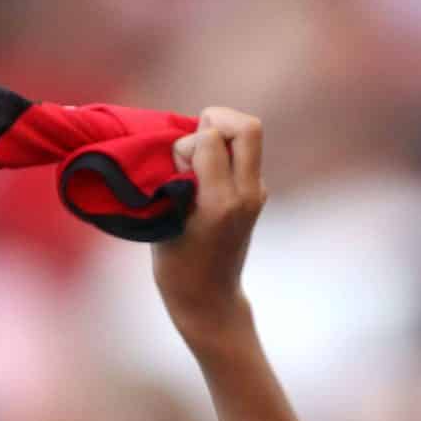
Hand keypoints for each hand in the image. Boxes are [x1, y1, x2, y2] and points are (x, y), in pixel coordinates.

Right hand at [152, 107, 266, 343]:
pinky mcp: (256, 194)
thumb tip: (179, 143)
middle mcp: (247, 194)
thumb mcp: (164, 221)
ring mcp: (256, 194)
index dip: (186, 144)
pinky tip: (204, 172)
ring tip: (197, 158)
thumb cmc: (177, 267)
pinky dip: (223, 150)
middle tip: (194, 143)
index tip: (175, 170)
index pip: (210, 140)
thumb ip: (175, 179)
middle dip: (216, 120)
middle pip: (248, 127)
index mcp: (222, 202)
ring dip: (220, 134)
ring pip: (249, 135)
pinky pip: (244, 153)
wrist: (209, 299)